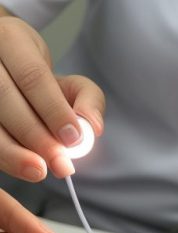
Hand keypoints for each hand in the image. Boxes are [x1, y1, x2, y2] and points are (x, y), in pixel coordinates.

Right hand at [0, 15, 104, 178]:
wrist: (7, 71)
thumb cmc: (41, 81)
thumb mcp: (71, 82)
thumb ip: (88, 100)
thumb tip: (93, 128)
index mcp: (11, 41)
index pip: (33, 76)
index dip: (53, 110)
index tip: (74, 140)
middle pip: (5, 99)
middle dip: (35, 136)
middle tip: (59, 163)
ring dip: (12, 151)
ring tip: (39, 171)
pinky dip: (3, 154)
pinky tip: (21, 166)